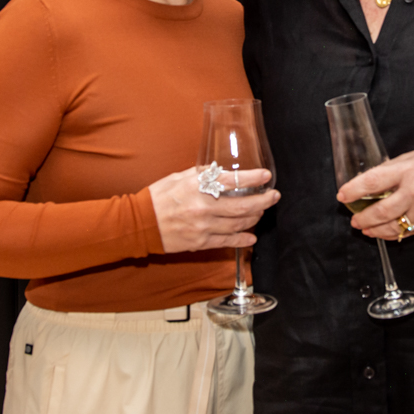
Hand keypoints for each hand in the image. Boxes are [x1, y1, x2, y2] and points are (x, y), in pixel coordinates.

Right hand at [150, 167, 278, 252]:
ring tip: (262, 212)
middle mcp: (203, 208)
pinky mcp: (201, 242)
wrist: (140, 224)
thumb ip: (201, 174)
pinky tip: (252, 237)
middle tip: (273, 196)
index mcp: (197, 187)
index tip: (266, 176)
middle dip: (262, 201)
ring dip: (254, 218)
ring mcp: (203, 227)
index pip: (231, 181)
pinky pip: (227, 242)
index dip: (252, 178)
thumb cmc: (158, 197)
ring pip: (238, 224)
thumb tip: (221, 171)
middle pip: (242, 206)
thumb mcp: (179, 178)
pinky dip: (243, 240)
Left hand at [335, 136, 413, 240]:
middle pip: (380, 212)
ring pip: (392, 228)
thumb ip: (392, 169)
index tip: (342, 195)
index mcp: (409, 171)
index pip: (373, 182)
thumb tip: (369, 181)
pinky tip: (383, 232)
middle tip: (353, 219)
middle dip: (362, 218)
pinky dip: (392, 234)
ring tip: (364, 228)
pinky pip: (406, 233)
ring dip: (374, 230)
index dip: (354, 191)